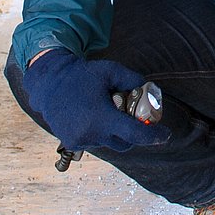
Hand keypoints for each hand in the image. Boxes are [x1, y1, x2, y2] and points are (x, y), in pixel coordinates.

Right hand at [19, 49, 168, 152]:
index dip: (154, 136)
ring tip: (103, 110)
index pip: (135, 134)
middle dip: (132, 133)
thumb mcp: (111, 71)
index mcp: (102, 118)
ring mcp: (80, 141)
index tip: (165, 135)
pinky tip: (90, 115)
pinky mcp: (73, 143)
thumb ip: (134, 80)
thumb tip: (151, 91)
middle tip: (130, 116)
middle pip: (125, 142)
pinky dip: (99, 132)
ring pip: (109, 142)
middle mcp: (91, 134)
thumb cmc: (82, 75)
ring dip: (113, 131)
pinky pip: (95, 142)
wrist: (49, 83)